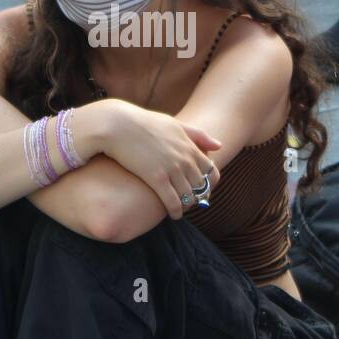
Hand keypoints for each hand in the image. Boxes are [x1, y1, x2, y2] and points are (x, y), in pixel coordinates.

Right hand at [96, 101, 222, 218]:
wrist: (118, 124)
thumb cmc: (144, 123)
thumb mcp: (174, 124)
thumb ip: (198, 135)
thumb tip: (219, 146)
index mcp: (189, 146)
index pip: (210, 170)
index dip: (208, 183)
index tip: (201, 189)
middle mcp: (184, 158)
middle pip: (201, 186)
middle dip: (198, 197)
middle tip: (191, 203)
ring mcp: (172, 169)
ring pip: (189, 196)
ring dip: (187, 206)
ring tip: (182, 210)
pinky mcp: (156, 178)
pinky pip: (173, 201)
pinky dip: (176, 211)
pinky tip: (174, 215)